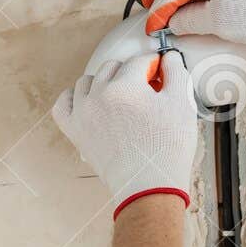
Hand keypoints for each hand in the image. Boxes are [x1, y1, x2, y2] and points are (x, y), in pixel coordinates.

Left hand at [52, 50, 196, 217]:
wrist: (148, 187)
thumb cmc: (166, 149)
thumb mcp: (181, 105)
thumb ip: (176, 72)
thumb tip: (168, 59)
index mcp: (125, 86)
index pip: (141, 61)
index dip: (155, 67)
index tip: (161, 74)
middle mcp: (99, 95)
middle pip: (114, 67)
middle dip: (131, 74)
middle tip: (146, 91)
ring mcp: (82, 113)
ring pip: (88, 81)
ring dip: (104, 83)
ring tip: (121, 98)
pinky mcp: (74, 131)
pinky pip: (63, 103)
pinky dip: (74, 99)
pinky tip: (89, 102)